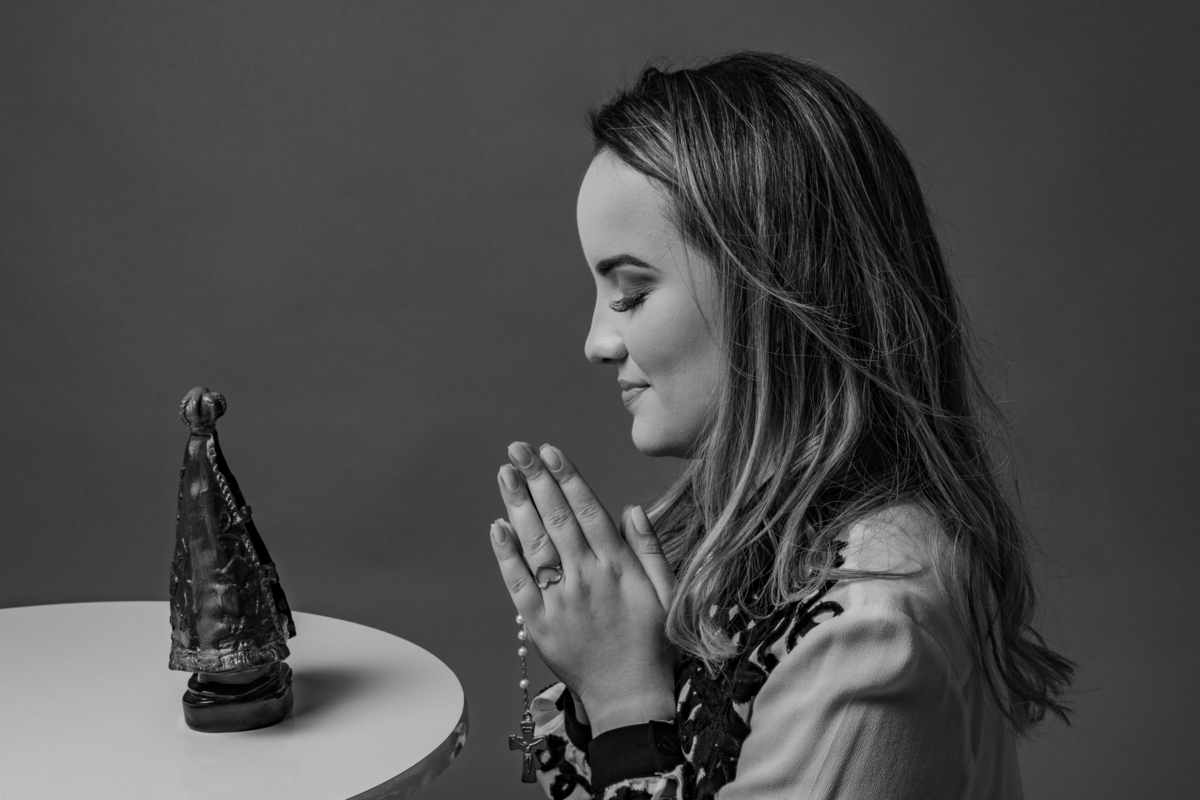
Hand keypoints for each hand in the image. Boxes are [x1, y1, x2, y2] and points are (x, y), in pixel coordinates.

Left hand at [490, 442, 676, 733]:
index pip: (587, 510)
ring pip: (534, 543)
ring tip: (505, 473)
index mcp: (618, 566)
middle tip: (517, 449)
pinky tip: (497, 526)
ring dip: (517, 505)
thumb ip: (649, 548)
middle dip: (535, 479)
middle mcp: (586, 577)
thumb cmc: (653, 643)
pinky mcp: (539, 623)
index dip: (566, 478)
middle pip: (556, 518)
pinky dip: (506, 554)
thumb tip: (629, 508)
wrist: (630, 697)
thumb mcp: (665, 592)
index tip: (549, 451)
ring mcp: (560, 599)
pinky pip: (517, 583)